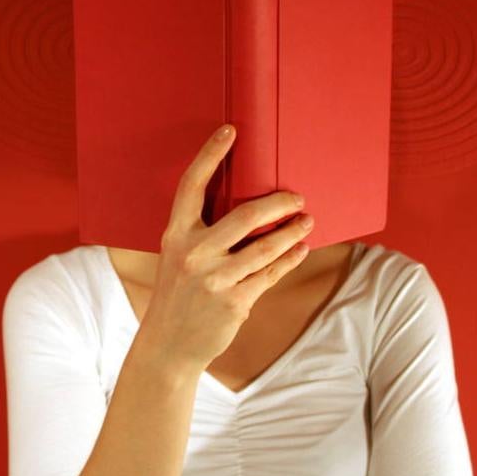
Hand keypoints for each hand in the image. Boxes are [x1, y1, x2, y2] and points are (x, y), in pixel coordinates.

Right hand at [140, 123, 313, 373]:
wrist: (169, 345)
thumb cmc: (177, 294)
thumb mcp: (177, 258)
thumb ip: (201, 233)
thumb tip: (246, 207)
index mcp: (175, 235)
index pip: (192, 185)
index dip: (210, 155)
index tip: (229, 130)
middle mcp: (193, 253)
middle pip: (245, 216)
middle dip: (278, 203)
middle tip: (297, 197)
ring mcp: (215, 279)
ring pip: (266, 247)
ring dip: (292, 232)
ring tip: (307, 221)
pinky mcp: (235, 301)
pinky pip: (270, 274)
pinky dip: (289, 259)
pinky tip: (301, 249)